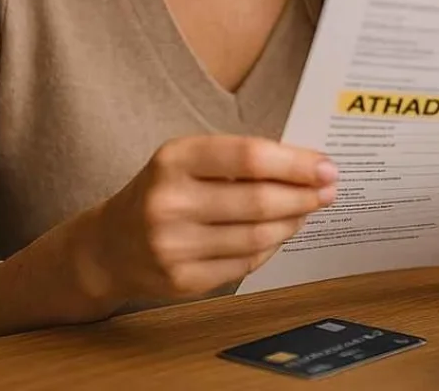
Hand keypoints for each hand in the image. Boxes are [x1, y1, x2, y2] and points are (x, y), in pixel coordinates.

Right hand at [91, 135, 336, 302]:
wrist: (109, 245)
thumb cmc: (163, 190)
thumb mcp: (187, 160)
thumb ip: (239, 159)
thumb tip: (307, 167)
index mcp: (174, 159)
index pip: (249, 156)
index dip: (295, 163)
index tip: (326, 166)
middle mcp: (169, 202)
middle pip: (258, 200)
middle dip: (303, 195)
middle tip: (329, 190)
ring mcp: (173, 247)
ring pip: (256, 237)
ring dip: (292, 222)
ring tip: (307, 209)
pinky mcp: (182, 282)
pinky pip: (244, 265)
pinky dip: (270, 247)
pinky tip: (280, 233)